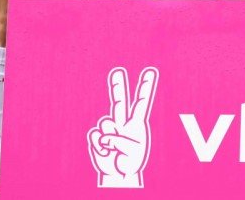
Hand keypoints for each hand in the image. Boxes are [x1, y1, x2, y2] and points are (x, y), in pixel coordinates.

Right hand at [87, 67, 157, 187]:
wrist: (118, 174)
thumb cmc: (130, 162)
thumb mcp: (131, 152)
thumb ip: (118, 140)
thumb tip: (103, 135)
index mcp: (136, 124)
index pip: (141, 103)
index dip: (145, 88)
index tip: (150, 72)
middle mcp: (123, 123)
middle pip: (120, 102)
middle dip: (118, 86)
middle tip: (117, 71)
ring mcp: (110, 129)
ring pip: (105, 123)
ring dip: (108, 138)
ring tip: (115, 149)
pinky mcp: (98, 137)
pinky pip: (95, 135)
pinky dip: (98, 146)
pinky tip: (105, 152)